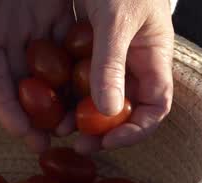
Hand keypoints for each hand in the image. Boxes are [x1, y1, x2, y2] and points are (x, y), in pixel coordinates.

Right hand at [0, 0, 74, 152]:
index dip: (6, 110)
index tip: (21, 134)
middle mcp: (13, 38)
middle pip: (25, 85)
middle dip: (35, 115)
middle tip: (47, 143)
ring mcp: (36, 26)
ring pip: (52, 69)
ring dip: (62, 96)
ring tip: (74, 124)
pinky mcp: (58, 9)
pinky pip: (74, 41)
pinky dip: (83, 64)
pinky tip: (94, 87)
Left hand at [72, 0, 174, 153]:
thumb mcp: (116, 20)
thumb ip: (112, 63)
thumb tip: (110, 111)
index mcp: (152, 58)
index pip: (155, 107)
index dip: (136, 130)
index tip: (109, 142)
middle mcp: (131, 63)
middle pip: (122, 109)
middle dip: (101, 131)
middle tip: (77, 143)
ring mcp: (106, 57)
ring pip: (96, 97)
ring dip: (78, 115)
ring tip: (57, 127)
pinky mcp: (84, 49)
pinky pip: (75, 78)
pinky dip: (64, 92)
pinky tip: (46, 101)